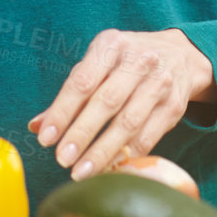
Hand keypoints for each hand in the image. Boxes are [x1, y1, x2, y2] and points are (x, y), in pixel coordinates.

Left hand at [27, 28, 216, 180]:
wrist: (181, 55)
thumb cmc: (126, 62)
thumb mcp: (99, 63)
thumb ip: (70, 93)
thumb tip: (36, 126)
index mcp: (112, 44)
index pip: (82, 81)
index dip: (62, 111)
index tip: (45, 138)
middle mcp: (138, 60)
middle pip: (107, 102)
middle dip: (82, 133)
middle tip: (62, 159)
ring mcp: (160, 83)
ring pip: (129, 123)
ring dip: (103, 151)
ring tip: (81, 172)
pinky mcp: (174, 106)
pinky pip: (148, 137)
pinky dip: (126, 156)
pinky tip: (107, 169)